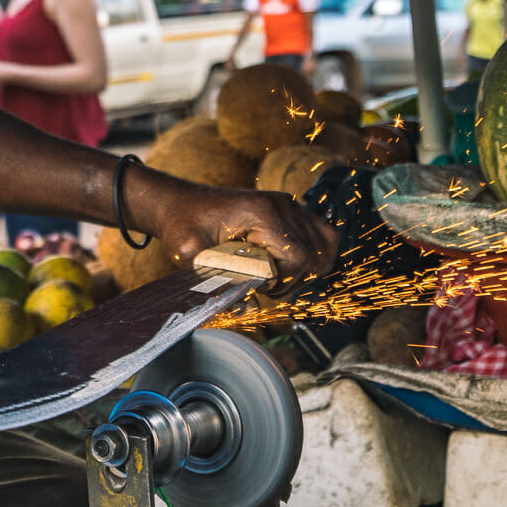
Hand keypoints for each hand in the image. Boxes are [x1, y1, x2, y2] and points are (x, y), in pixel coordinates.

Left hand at [132, 173, 340, 283]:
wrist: (180, 203)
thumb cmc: (183, 225)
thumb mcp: (191, 254)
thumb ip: (213, 276)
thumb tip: (235, 303)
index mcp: (262, 212)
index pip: (298, 257)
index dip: (282, 281)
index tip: (258, 286)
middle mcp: (283, 205)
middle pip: (315, 254)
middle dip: (294, 279)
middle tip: (264, 285)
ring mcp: (290, 205)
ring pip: (326, 244)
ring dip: (308, 269)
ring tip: (277, 276)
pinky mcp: (290, 211)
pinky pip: (322, 234)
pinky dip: (315, 256)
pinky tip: (289, 268)